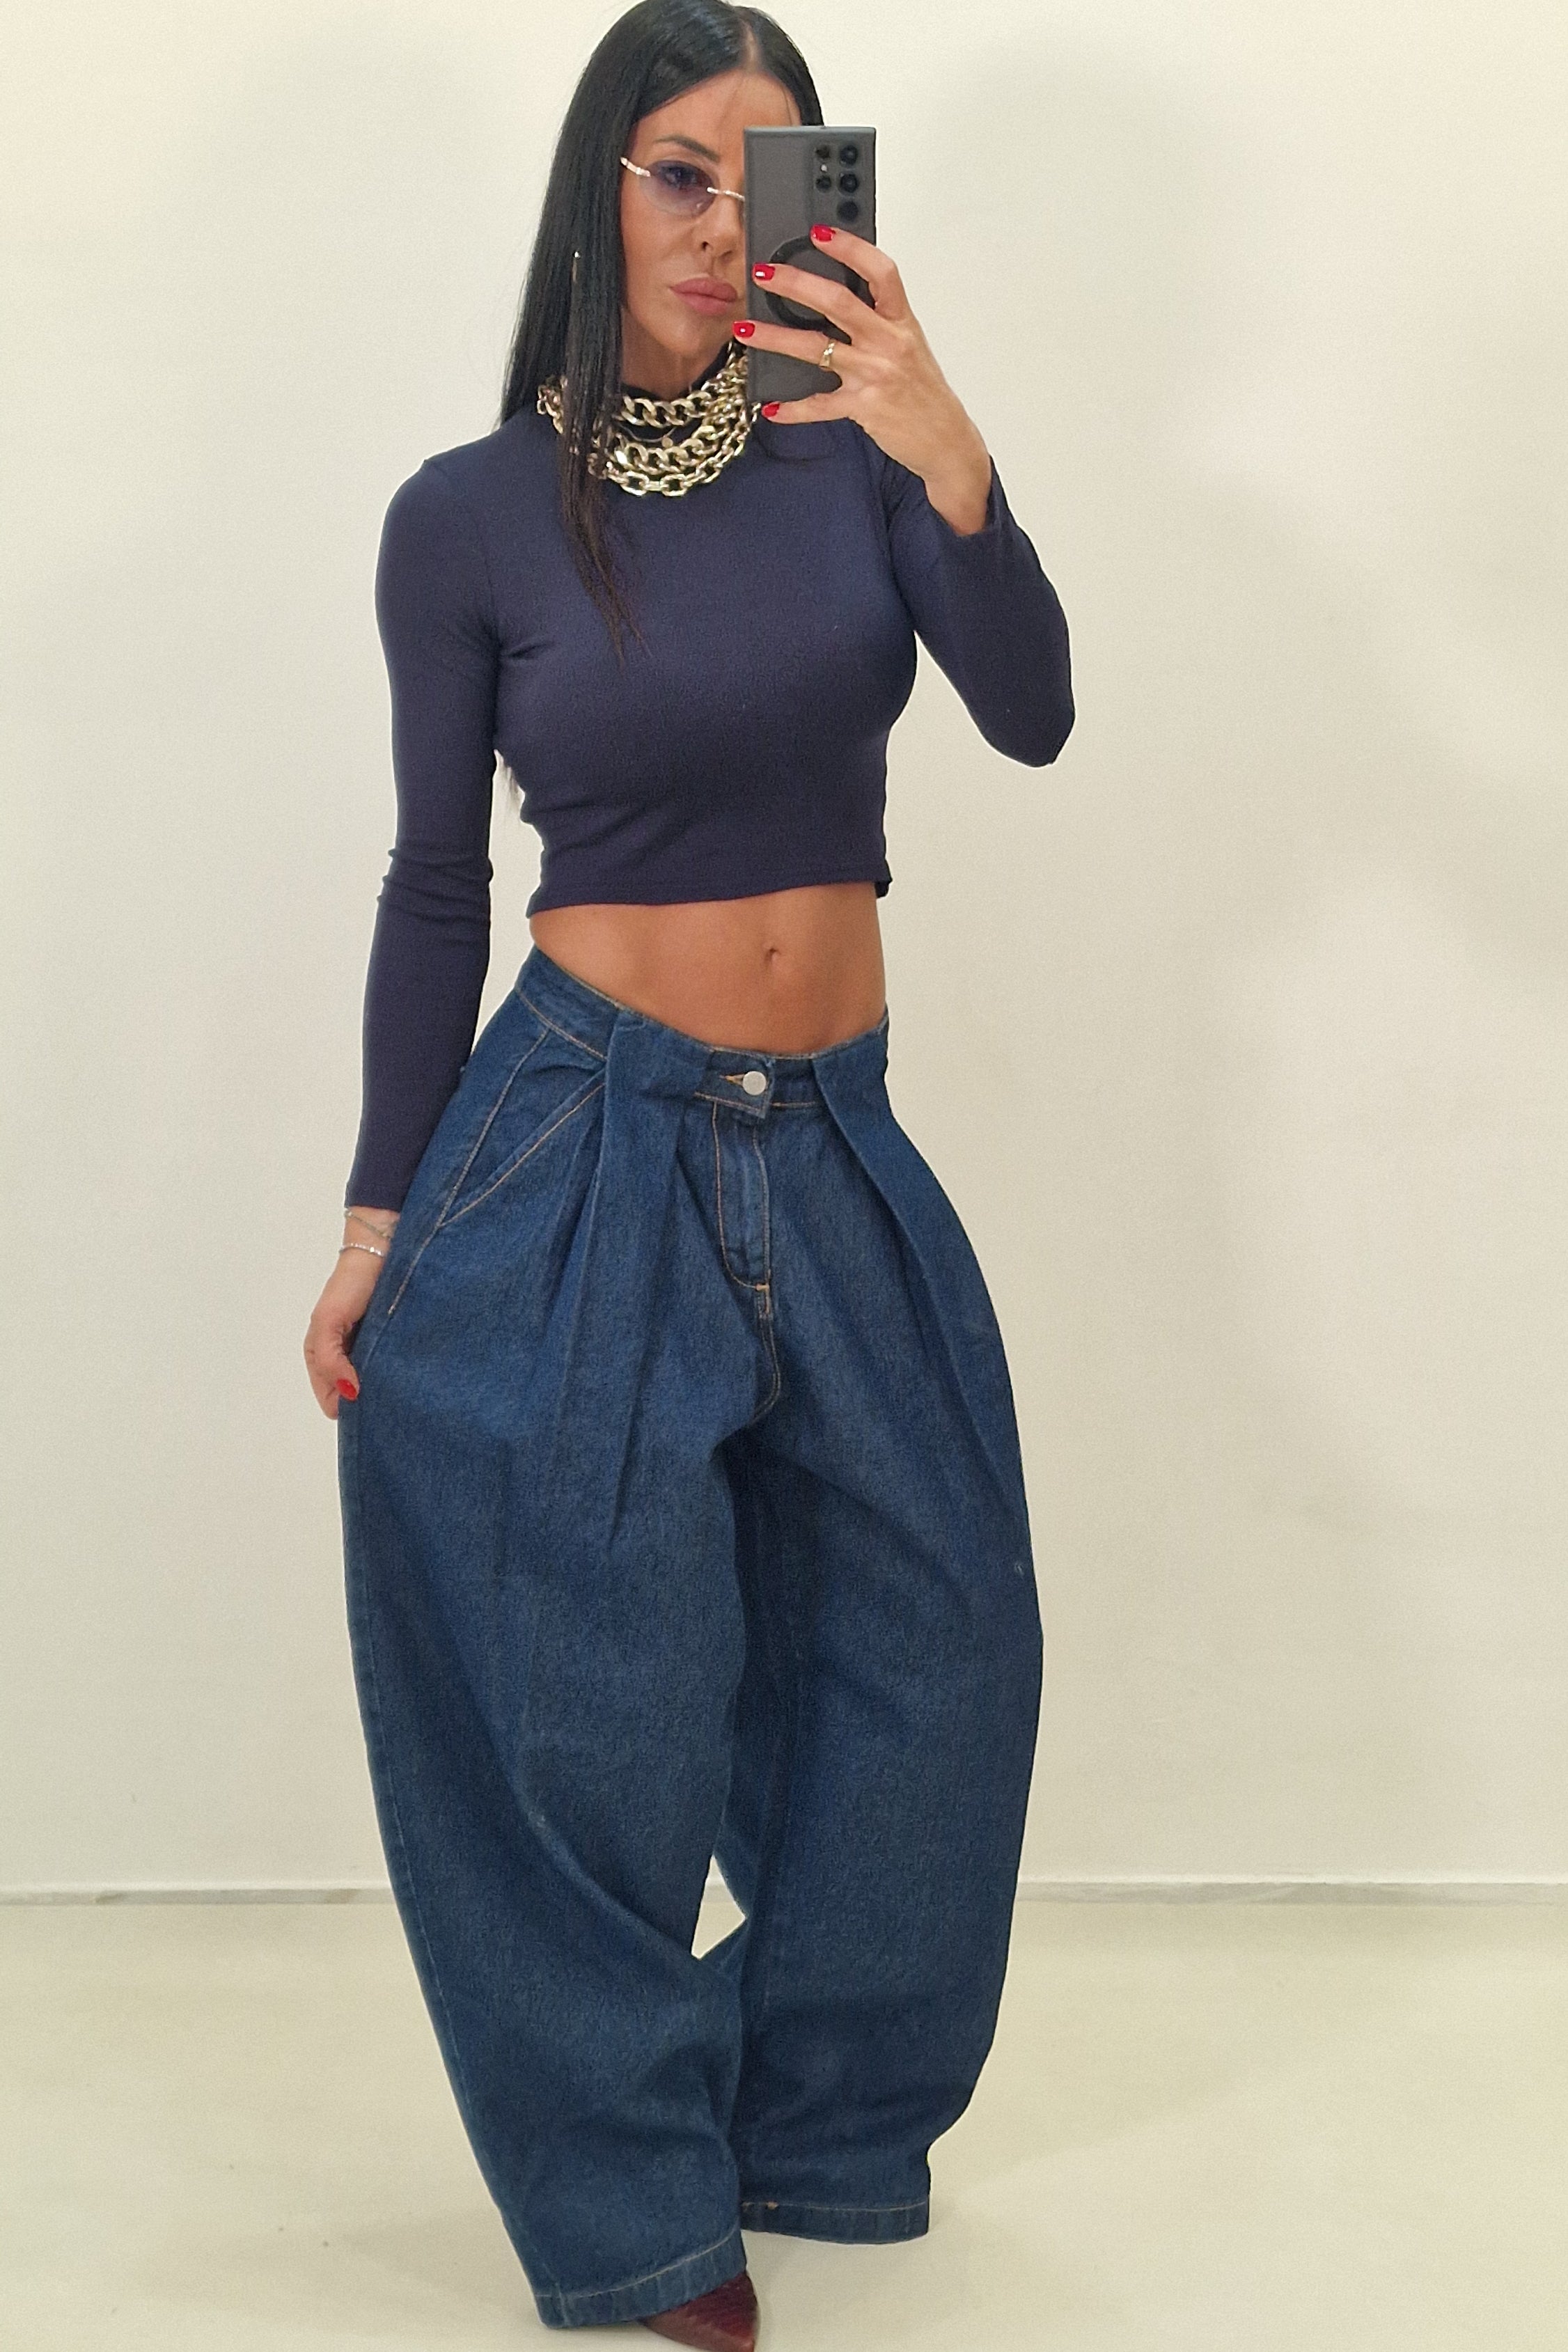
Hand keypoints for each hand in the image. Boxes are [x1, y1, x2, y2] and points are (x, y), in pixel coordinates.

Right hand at [303, 1217, 396, 1418]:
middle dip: (369, 1401)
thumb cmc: (350, 1283)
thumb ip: (329, 1359)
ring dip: (388, 1387)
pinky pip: (395, 1368)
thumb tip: (350, 1392)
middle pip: (355, 1397)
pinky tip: (413, 1370)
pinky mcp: (392, 1343)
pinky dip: (402, 1372)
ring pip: (377, 1385)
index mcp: (321, 1356)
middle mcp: (345, 1358)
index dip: (348, 1407)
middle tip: (391, 1397)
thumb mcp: (328, 1320)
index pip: (331, 1400)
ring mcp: (370, 1352)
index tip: (369, 1403)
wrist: (381, 1249)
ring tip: (404, 1383)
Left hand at [733, 226, 993, 533]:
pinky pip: (819, 406)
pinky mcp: (863, 408)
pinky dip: (793, 408)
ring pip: (816, 349)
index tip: (820, 232)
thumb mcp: (909, 346)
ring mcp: (875, 375)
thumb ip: (878, 321)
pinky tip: (771, 407)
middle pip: (838, 301)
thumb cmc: (923, 390)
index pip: (881, 271)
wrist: (945, 440)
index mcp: (902, 321)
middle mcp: (889, 343)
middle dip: (796, 283)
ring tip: (745, 330)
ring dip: (774, 338)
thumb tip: (834, 297)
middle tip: (764, 273)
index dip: (850, 247)